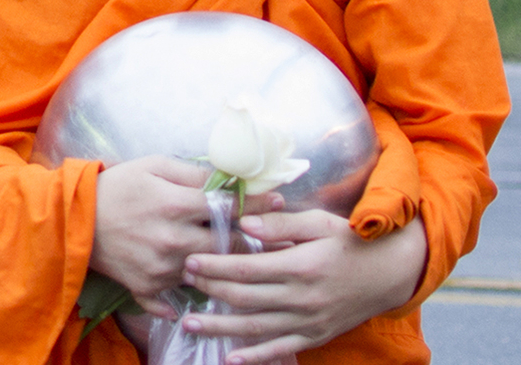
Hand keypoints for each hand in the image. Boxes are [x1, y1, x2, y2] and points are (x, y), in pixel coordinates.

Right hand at [90, 156, 281, 317]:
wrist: (71, 218)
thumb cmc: (116, 186)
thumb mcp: (153, 166)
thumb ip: (193, 173)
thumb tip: (232, 180)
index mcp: (173, 204)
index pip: (229, 207)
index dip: (257, 204)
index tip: (278, 202)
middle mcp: (172, 239)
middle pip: (228, 246)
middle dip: (250, 240)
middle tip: (270, 237)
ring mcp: (161, 267)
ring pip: (209, 272)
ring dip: (224, 267)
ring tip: (243, 261)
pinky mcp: (148, 287)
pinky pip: (177, 299)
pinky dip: (189, 294)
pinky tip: (198, 287)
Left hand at [177, 211, 425, 363]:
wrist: (392, 273)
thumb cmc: (353, 242)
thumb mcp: (320, 223)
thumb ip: (280, 224)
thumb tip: (244, 222)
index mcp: (301, 266)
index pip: (247, 269)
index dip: (215, 266)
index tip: (189, 260)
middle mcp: (302, 298)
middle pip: (245, 298)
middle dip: (210, 290)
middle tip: (181, 281)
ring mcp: (308, 321)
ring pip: (256, 327)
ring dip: (220, 327)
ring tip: (189, 325)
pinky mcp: (315, 336)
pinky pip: (281, 349)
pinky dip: (255, 356)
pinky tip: (231, 359)